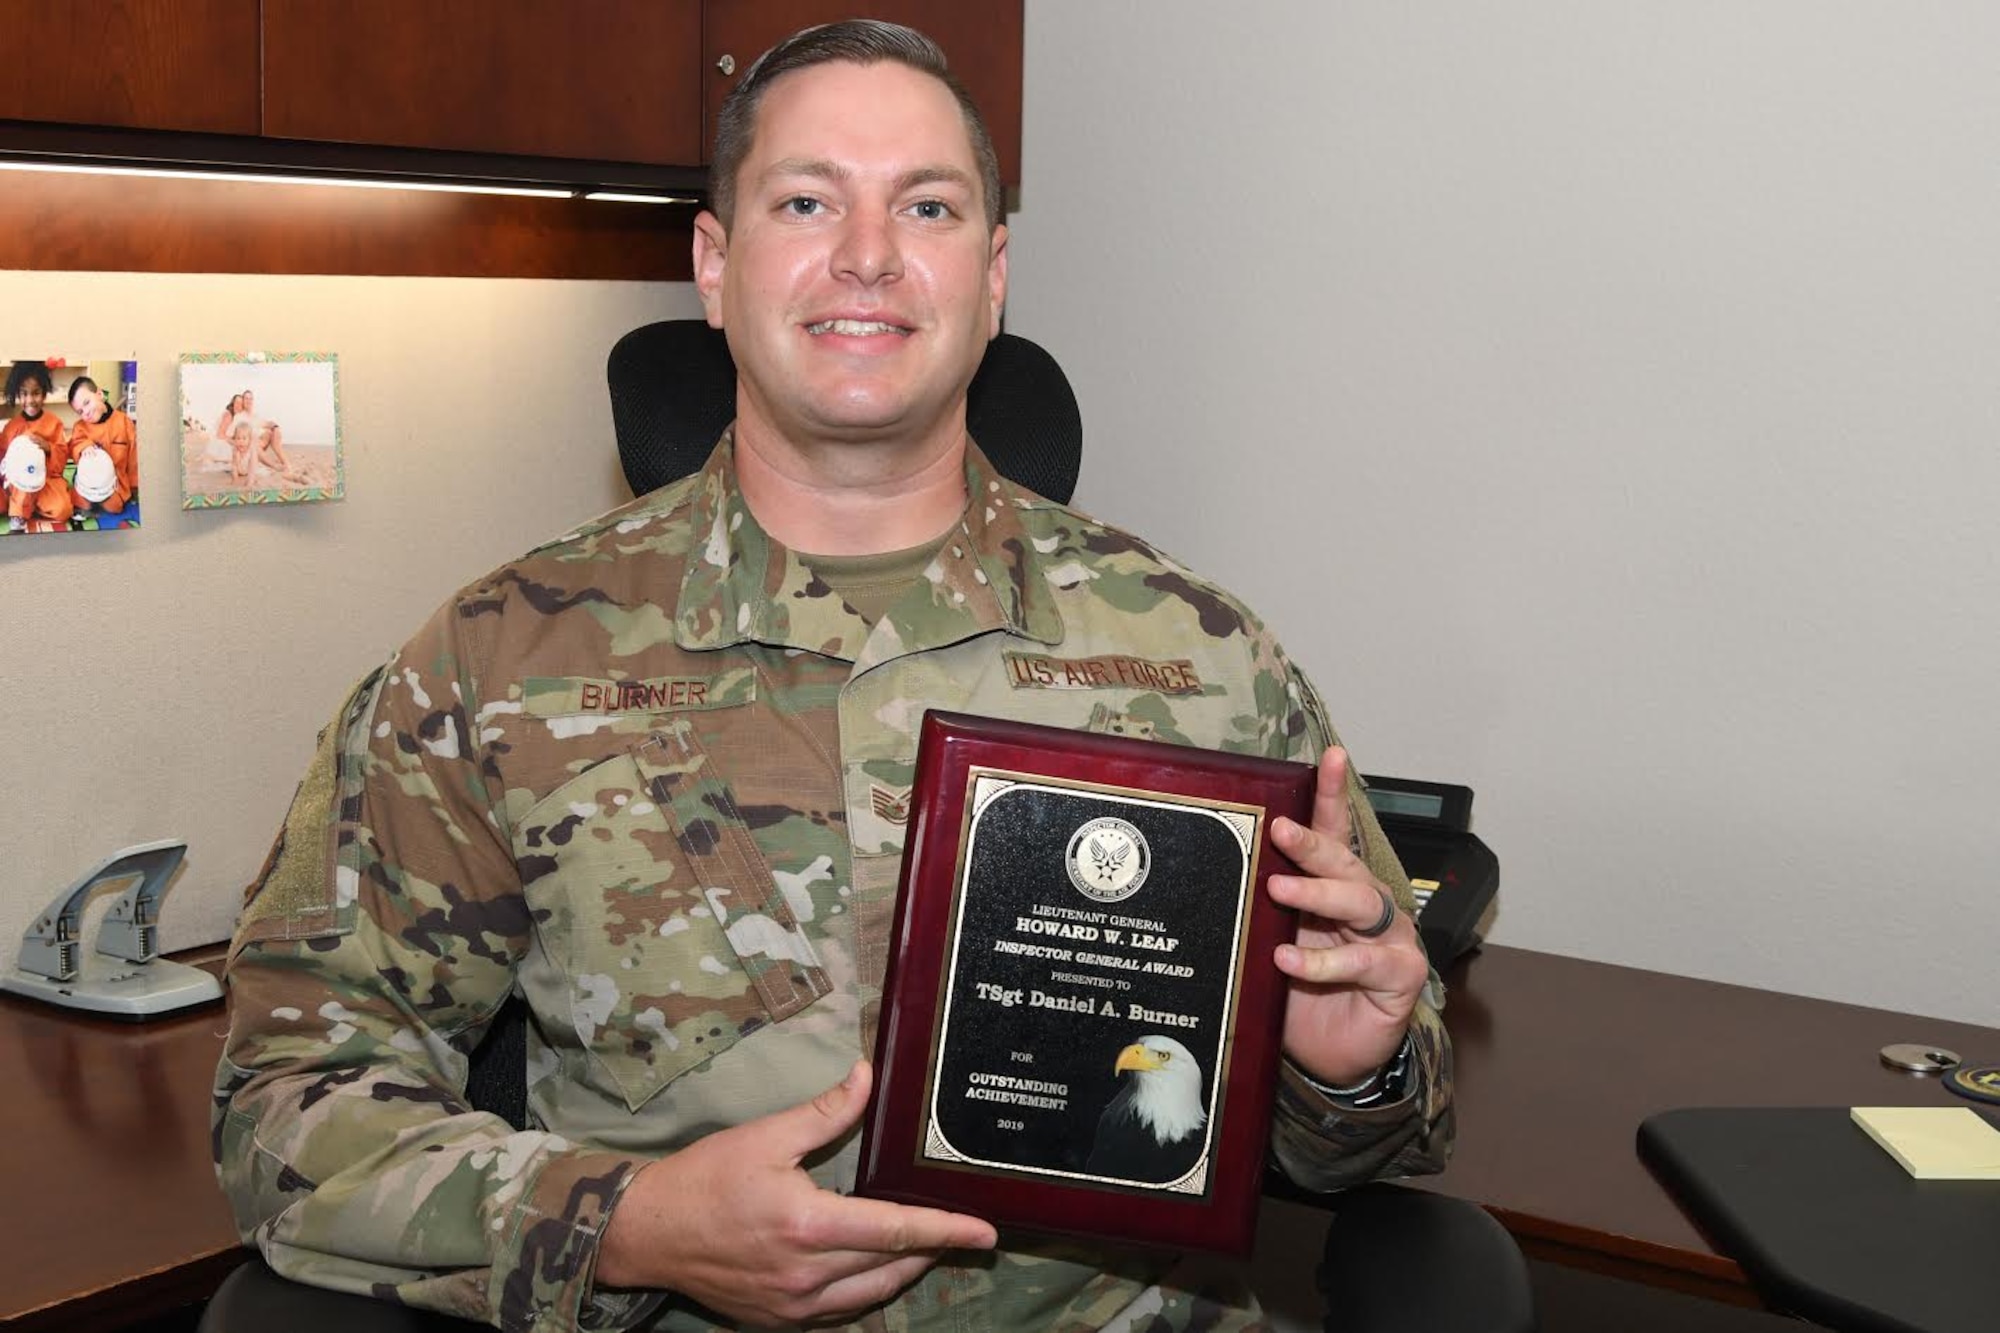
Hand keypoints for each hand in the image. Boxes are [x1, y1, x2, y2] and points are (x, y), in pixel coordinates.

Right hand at [595, 1060, 995, 1324]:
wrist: (648, 1234)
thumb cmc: (704, 1180)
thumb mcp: (766, 1136)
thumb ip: (825, 1113)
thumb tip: (866, 1077)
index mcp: (810, 1226)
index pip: (897, 1230)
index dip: (946, 1230)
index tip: (984, 1233)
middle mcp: (808, 1275)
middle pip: (893, 1267)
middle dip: (933, 1250)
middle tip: (960, 1232)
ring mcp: (794, 1306)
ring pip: (870, 1295)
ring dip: (902, 1272)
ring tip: (924, 1247)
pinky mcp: (779, 1321)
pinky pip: (839, 1313)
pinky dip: (865, 1291)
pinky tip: (872, 1270)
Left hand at [1267, 747, 1429, 1087]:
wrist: (1333, 1056)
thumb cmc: (1303, 995)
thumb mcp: (1275, 946)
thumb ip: (1261, 916)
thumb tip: (1217, 880)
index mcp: (1336, 888)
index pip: (1336, 833)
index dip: (1332, 795)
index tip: (1329, 758)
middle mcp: (1367, 903)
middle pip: (1344, 862)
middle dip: (1312, 843)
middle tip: (1278, 831)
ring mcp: (1389, 936)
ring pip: (1358, 902)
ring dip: (1317, 894)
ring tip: (1278, 889)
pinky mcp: (1400, 973)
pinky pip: (1363, 961)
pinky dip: (1324, 960)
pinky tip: (1290, 960)